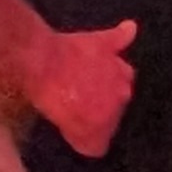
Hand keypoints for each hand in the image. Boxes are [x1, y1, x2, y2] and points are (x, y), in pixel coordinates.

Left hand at [18, 18, 135, 158]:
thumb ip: (84, 137)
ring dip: (110, 77)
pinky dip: (124, 35)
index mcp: (106, 122)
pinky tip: (129, 29)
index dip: (90, 129)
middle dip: (101, 102)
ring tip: (90, 75)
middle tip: (78, 97)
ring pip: (122, 76)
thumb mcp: (65, 127)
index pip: (105, 133)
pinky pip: (121, 38)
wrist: (42, 64)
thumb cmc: (49, 99)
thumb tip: (93, 141)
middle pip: (115, 103)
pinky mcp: (105, 45)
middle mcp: (121, 97)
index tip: (78, 123)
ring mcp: (116, 70)